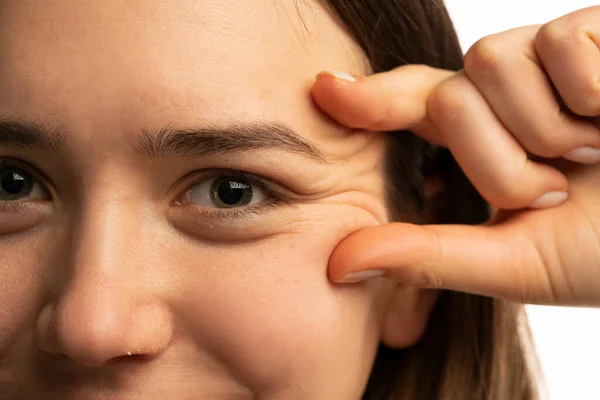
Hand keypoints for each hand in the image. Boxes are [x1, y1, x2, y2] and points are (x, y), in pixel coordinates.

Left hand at [311, 6, 599, 305]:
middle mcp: (510, 92)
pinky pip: (558, 43)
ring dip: (544, 128)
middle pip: (448, 99)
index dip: (368, 98)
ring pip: (490, 62)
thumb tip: (335, 265)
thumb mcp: (513, 262)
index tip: (324, 92)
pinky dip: (592, 93)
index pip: (413, 105)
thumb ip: (426, 256)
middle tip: (561, 189)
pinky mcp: (597, 29)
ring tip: (596, 152)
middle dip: (500, 159)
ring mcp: (552, 55)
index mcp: (487, 139)